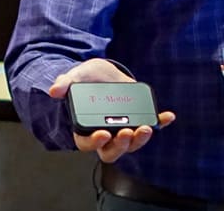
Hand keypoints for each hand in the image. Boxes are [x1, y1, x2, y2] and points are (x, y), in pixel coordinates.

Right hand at [48, 58, 175, 162]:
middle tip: (127, 132)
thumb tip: (55, 90)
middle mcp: (106, 134)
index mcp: (86, 128)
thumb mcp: (76, 76)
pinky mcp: (138, 118)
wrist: (103, 72)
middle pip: (113, 150)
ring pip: (132, 143)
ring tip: (146, 127)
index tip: (103, 134)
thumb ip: (66, 82)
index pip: (87, 144)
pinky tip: (168, 116)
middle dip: (122, 144)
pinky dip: (160, 122)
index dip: (94, 142)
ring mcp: (124, 128)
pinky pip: (151, 124)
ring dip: (140, 139)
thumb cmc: (87, 79)